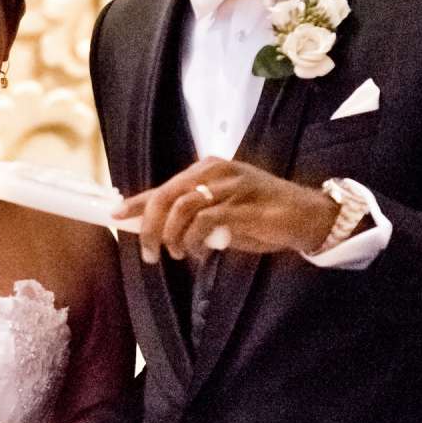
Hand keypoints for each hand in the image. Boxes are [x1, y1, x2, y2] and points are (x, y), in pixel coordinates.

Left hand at [118, 157, 340, 267]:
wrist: (306, 215)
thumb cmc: (263, 216)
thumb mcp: (222, 215)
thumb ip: (192, 218)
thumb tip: (154, 230)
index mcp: (208, 169)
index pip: (164, 186)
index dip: (136, 202)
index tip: (115, 216)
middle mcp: (216, 171)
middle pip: (166, 195)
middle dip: (149, 226)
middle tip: (149, 253)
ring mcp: (231, 186)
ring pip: (182, 208)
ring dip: (172, 236)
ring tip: (179, 254)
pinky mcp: (243, 206)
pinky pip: (206, 222)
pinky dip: (197, 240)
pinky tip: (202, 251)